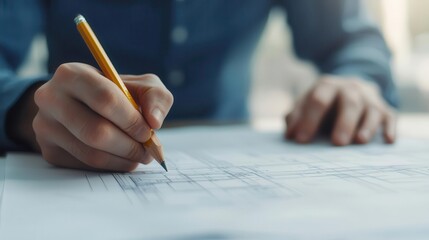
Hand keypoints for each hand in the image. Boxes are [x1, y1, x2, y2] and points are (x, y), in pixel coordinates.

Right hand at [33, 63, 172, 170]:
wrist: (82, 105)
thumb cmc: (117, 94)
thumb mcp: (140, 85)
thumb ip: (156, 96)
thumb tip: (154, 121)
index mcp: (72, 74)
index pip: (105, 99)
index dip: (131, 120)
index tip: (148, 131)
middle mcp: (50, 98)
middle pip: (96, 132)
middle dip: (130, 145)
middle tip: (147, 150)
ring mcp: (45, 127)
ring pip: (91, 154)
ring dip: (123, 160)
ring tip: (139, 156)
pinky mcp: (48, 151)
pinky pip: (85, 166)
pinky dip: (111, 166)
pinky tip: (122, 158)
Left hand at [285, 75, 395, 145]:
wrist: (349, 88)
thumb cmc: (322, 103)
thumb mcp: (305, 104)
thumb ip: (295, 117)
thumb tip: (290, 135)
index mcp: (326, 86)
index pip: (317, 101)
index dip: (308, 120)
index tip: (300, 140)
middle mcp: (350, 89)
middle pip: (348, 102)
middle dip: (343, 122)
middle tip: (337, 143)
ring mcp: (369, 99)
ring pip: (371, 110)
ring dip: (367, 126)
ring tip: (360, 141)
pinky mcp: (385, 110)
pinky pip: (390, 117)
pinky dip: (390, 129)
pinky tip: (388, 141)